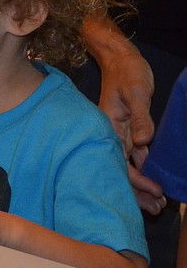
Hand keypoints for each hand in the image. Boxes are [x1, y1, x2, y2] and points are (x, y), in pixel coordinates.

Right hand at [82, 15, 163, 213]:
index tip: (155, 192)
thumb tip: (143, 143)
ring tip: (157, 202)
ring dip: (141, 185)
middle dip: (137, 192)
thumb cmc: (127, 72)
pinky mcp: (127, 130)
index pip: (121, 162)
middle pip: (121, 169)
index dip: (137, 181)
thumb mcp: (137, 92)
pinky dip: (143, 169)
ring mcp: (119, 133)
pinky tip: (153, 180)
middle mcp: (111, 134)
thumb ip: (140, 118)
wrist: (121, 58)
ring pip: (128, 165)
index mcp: (108, 127)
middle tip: (156, 209)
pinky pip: (133, 155)